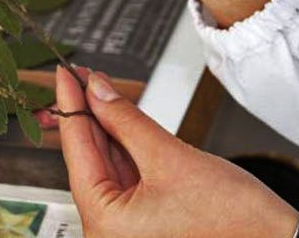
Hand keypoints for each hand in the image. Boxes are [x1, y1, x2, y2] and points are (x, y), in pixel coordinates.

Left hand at [55, 66, 298, 237]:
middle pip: (90, 160)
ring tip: (98, 89)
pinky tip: (118, 118)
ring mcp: (128, 229)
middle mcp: (110, 233)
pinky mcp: (146, 222)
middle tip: (80, 75)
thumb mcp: (171, 157)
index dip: (71, 106)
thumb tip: (97, 91)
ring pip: (108, 166)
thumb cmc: (234, 220)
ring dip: (106, 127)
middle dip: (88, 114)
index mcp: (106, 226)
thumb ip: (127, 120)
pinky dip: (124, 147)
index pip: (77, 153)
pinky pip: (126, 177)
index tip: (65, 75)